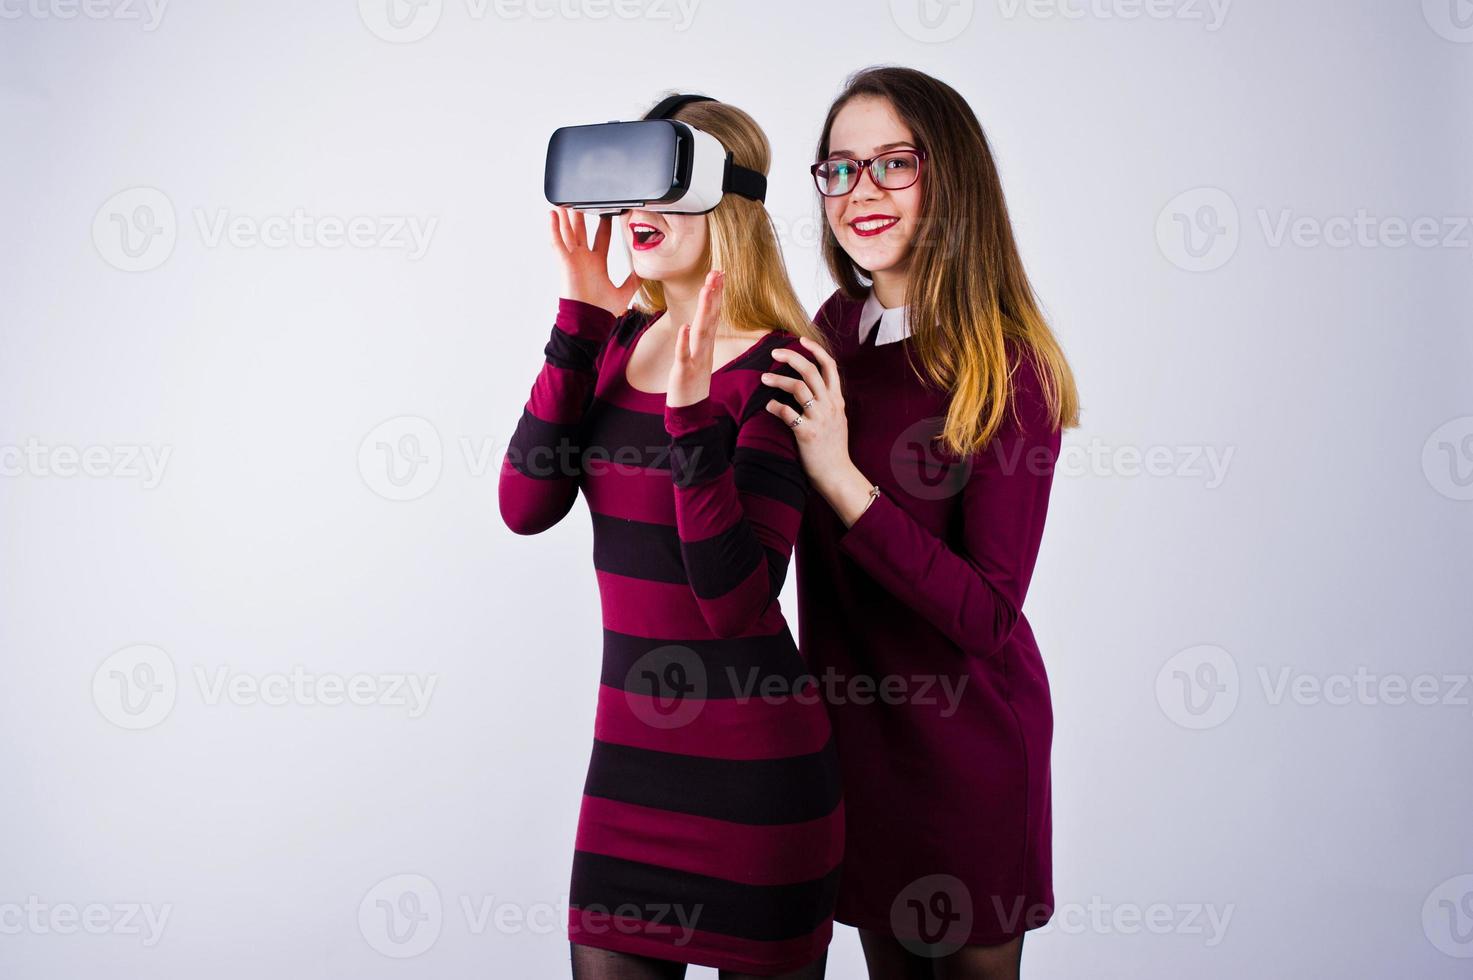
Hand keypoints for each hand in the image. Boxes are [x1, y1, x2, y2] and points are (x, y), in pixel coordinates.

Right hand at [549, 207, 641, 315]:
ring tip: (564, 201)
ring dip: (566, 217)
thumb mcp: (624, 292)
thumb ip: (634, 280)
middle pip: (582, 231)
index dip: (604, 224)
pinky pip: (557, 242)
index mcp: (596, 263)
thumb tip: (646, 272)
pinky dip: (554, 228)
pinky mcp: (564, 262)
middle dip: (582, 215)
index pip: (601, 238)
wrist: (588, 322)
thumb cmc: (601, 311)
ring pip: (568, 232)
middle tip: (584, 198)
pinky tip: (552, 215)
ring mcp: (572, 259)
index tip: (609, 210)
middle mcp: (584, 259)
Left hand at [667, 269, 723, 408]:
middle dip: (713, 295)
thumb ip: (701, 334)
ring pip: (701, 332)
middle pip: (710, 318)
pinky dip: (684, 342)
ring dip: (704, 311)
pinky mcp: (684, 372)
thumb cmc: (692, 380)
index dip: (717, 294)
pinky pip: (684, 355)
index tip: (719, 273)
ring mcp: (696, 359)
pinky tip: (684, 327)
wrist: (690, 411)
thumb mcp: (699, 354)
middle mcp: (704, 348)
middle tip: (717, 273)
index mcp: (706, 343)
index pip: (714, 314)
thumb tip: (704, 315)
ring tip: (706, 291)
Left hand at [763, 338, 875, 525]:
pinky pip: (787, 413)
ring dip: (777, 380)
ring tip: (763, 378)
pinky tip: (768, 406)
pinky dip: (774, 406)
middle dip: (791, 357)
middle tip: (773, 353)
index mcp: (837, 400)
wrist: (837, 474)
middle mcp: (830, 405)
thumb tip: (816, 388)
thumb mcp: (838, 419)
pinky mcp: (807, 433)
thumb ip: (829, 402)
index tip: (801, 340)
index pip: (830, 366)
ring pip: (797, 387)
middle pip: (810, 371)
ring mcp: (819, 418)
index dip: (815, 350)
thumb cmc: (833, 448)